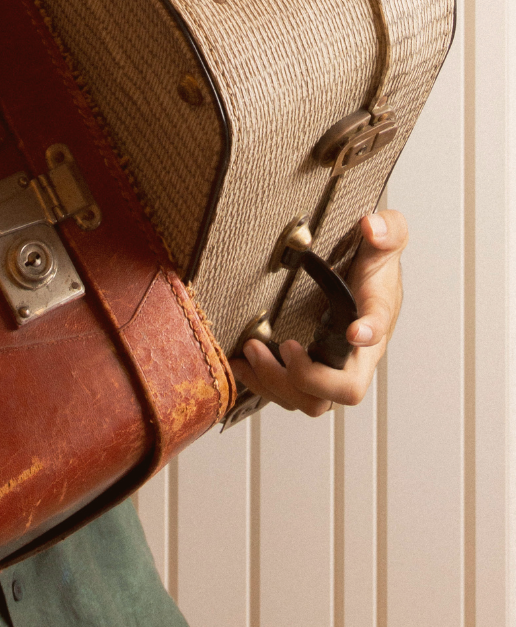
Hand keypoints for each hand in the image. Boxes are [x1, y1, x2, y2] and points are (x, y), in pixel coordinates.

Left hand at [230, 210, 406, 416]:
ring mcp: (332, 369)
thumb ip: (388, 230)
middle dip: (308, 375)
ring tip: (251, 350)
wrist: (360, 280)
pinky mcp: (307, 374)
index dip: (368, 334)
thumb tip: (373, 226)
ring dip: (277, 382)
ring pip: (310, 400)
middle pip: (344, 390)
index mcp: (377, 319)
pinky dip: (261, 384)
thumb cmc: (373, 265)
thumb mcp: (385, 239)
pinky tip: (240, 364)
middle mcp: (357, 355)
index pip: (379, 331)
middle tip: (283, 345)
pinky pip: (287, 395)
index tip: (353, 332)